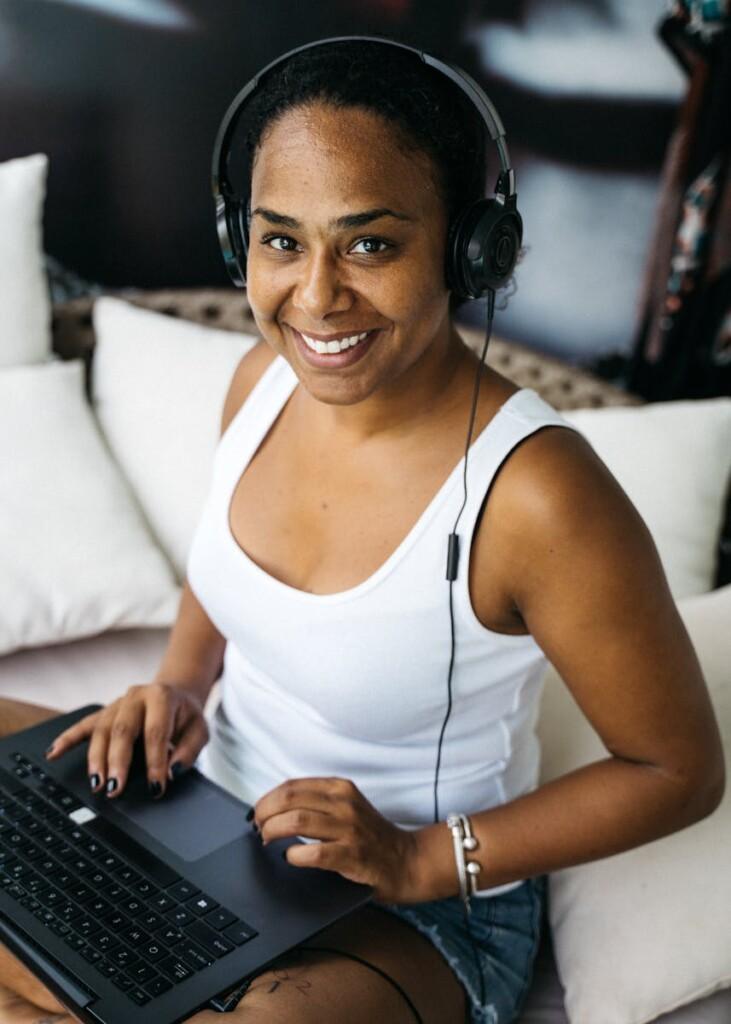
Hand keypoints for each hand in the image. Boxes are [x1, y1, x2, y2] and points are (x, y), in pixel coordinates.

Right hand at [44, 682, 208, 799]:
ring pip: (101, 730)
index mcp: (162, 697)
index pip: (156, 732)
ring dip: (96, 759)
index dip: (154, 761)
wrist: (176, 693)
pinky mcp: (104, 712)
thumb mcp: (200, 730)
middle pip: (122, 729)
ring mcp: (117, 703)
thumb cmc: (186, 716)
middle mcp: (136, 696)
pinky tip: (53, 754)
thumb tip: (172, 772)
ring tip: (96, 784)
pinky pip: (83, 726)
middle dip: (118, 762)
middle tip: (115, 789)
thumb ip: (189, 751)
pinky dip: (67, 739)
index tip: (154, 787)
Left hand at [254, 776, 419, 903]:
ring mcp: (349, 829)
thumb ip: (318, 803)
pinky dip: (294, 855)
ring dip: (273, 831)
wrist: (407, 860)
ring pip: (297, 820)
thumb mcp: (346, 808)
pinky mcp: (352, 855)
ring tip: (267, 841)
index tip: (257, 813)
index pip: (292, 785)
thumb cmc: (372, 837)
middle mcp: (344, 803)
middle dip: (265, 813)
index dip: (267, 799)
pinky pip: (314, 853)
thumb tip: (275, 809)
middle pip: (289, 799)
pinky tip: (290, 858)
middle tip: (257, 827)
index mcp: (340, 788)